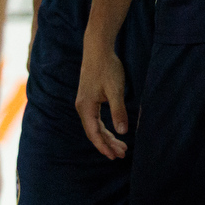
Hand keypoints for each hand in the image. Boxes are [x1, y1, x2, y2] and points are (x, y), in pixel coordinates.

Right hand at [74, 43, 127, 159]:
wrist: (97, 49)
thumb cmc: (107, 68)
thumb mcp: (116, 90)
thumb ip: (118, 111)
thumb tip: (122, 132)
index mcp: (86, 107)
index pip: (94, 133)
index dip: (104, 147)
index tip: (115, 156)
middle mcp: (82, 107)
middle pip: (94, 132)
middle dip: (108, 144)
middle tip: (122, 154)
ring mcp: (84, 103)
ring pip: (95, 126)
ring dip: (107, 137)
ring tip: (121, 146)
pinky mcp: (89, 98)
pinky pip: (95, 119)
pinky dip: (104, 127)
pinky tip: (113, 131)